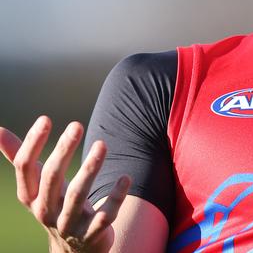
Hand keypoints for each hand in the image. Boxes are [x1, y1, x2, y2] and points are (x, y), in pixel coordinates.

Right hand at [0, 116, 129, 252]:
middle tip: (75, 125)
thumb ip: (20, 158)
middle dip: (63, 151)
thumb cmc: (54, 204)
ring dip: (90, 168)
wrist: (74, 249)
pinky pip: (105, 215)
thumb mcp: (36, 184)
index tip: (45, 119)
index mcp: (29, 196)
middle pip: (51, 178)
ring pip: (78, 195)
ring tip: (102, 144)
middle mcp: (45, 210)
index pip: (25, 168)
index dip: (32, 143)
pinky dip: (116, 197)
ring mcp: (69, 224)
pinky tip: (125, 177)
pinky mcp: (93, 233)